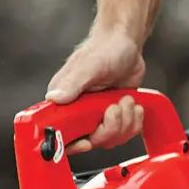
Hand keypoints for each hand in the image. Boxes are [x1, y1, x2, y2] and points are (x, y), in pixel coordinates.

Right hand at [45, 24, 146, 150]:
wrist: (125, 44)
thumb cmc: (104, 49)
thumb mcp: (89, 65)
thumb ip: (72, 84)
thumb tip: (54, 98)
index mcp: (64, 101)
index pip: (61, 134)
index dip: (74, 144)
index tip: (87, 142)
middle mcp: (78, 112)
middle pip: (92, 141)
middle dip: (109, 128)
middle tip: (115, 107)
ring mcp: (97, 116)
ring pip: (110, 139)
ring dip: (125, 122)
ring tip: (126, 100)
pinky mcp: (114, 117)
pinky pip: (125, 134)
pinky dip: (134, 121)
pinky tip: (133, 105)